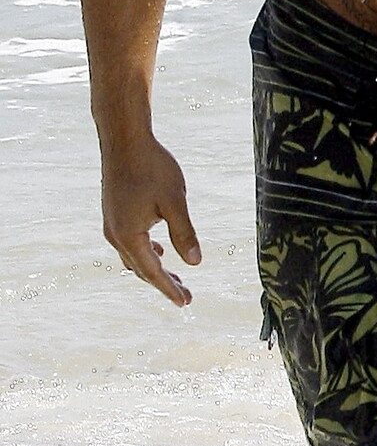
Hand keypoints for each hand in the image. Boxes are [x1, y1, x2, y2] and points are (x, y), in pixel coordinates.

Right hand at [100, 133, 200, 304]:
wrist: (124, 141)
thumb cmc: (152, 168)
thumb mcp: (175, 202)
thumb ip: (184, 233)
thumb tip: (195, 263)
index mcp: (129, 235)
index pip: (152, 272)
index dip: (169, 289)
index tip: (185, 303)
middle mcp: (115, 234)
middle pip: (141, 268)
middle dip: (164, 283)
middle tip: (186, 297)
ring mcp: (111, 224)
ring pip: (134, 256)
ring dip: (154, 268)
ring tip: (176, 278)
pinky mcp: (113, 213)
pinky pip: (129, 243)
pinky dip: (145, 252)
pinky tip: (159, 250)